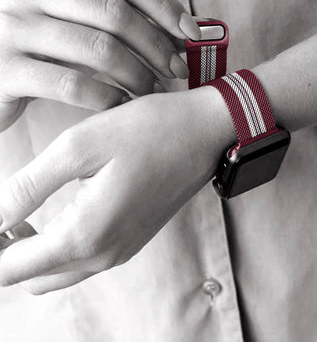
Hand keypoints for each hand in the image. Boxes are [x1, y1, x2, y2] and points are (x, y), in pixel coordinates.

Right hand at [0, 0, 200, 130]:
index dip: (164, 5)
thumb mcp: (67, 19)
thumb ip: (112, 18)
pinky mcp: (3, 68)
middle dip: (157, 44)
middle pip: (114, 12)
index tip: (191, 33)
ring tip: (152, 90)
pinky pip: (73, 84)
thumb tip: (179, 32)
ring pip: (98, 48)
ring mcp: (10, 26)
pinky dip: (108, 98)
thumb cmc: (35, 47)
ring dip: (137, 74)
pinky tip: (122, 106)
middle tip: (177, 70)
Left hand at [0, 87, 233, 293]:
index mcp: (86, 235)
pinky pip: (84, 259)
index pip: (9, 268)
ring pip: (58, 272)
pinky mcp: (134, 238)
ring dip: (31, 252)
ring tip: (20, 214)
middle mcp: (105, 254)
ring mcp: (123, 249)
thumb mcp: (79, 147)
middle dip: (4, 253)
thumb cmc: (148, 130)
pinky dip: (60, 246)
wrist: (205, 130)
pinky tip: (59, 212)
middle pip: (31, 278)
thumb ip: (27, 187)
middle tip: (1, 212)